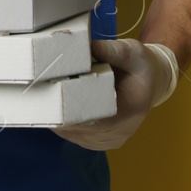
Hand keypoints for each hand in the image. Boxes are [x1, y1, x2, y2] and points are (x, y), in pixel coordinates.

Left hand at [51, 38, 178, 150]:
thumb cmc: (141, 67)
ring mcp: (106, 141)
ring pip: (71, 135)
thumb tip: (90, 48)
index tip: (53, 93)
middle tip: (41, 91)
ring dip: (58, 117)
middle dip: (59, 110)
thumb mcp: (134, 52)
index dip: (70, 109)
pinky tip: (54, 104)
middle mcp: (118, 134)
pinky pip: (72, 135)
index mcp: (129, 113)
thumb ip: (114, 50)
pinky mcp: (96, 141)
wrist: (150, 83)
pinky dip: (62, 121)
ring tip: (45, 96)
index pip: (93, 121)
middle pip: (78, 129)